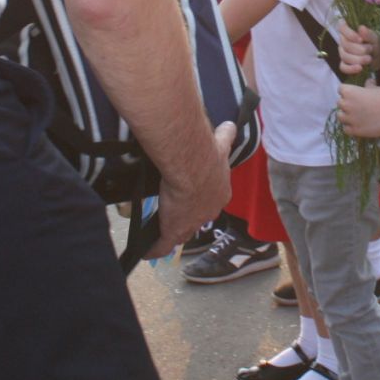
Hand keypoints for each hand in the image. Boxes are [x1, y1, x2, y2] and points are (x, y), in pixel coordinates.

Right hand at [149, 122, 235, 258]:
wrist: (192, 164)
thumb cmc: (205, 152)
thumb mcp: (219, 145)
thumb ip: (225, 138)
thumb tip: (230, 127)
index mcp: (221, 191)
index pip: (213, 198)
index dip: (204, 198)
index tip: (196, 194)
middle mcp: (210, 208)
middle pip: (201, 216)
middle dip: (193, 215)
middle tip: (180, 212)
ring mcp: (194, 222)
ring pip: (185, 230)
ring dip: (177, 231)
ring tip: (165, 232)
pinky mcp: (175, 229)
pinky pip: (165, 244)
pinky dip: (156, 249)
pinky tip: (148, 252)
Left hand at [335, 82, 379, 138]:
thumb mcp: (375, 88)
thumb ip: (368, 85)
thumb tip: (368, 81)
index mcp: (349, 91)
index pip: (341, 89)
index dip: (348, 92)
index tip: (355, 94)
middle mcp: (345, 104)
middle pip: (340, 103)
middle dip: (347, 104)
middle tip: (358, 106)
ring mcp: (349, 118)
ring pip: (340, 116)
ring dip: (346, 116)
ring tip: (357, 116)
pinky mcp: (354, 130)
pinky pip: (346, 129)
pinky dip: (350, 127)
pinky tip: (359, 125)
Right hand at [336, 23, 379, 75]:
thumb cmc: (375, 44)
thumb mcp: (375, 38)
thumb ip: (368, 34)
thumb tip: (361, 28)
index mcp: (348, 31)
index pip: (342, 28)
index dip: (349, 34)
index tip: (361, 40)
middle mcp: (343, 41)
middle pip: (345, 45)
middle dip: (359, 49)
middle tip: (370, 49)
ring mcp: (343, 53)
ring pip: (345, 57)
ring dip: (358, 59)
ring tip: (369, 59)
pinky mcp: (345, 64)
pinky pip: (343, 67)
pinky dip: (351, 69)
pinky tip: (360, 68)